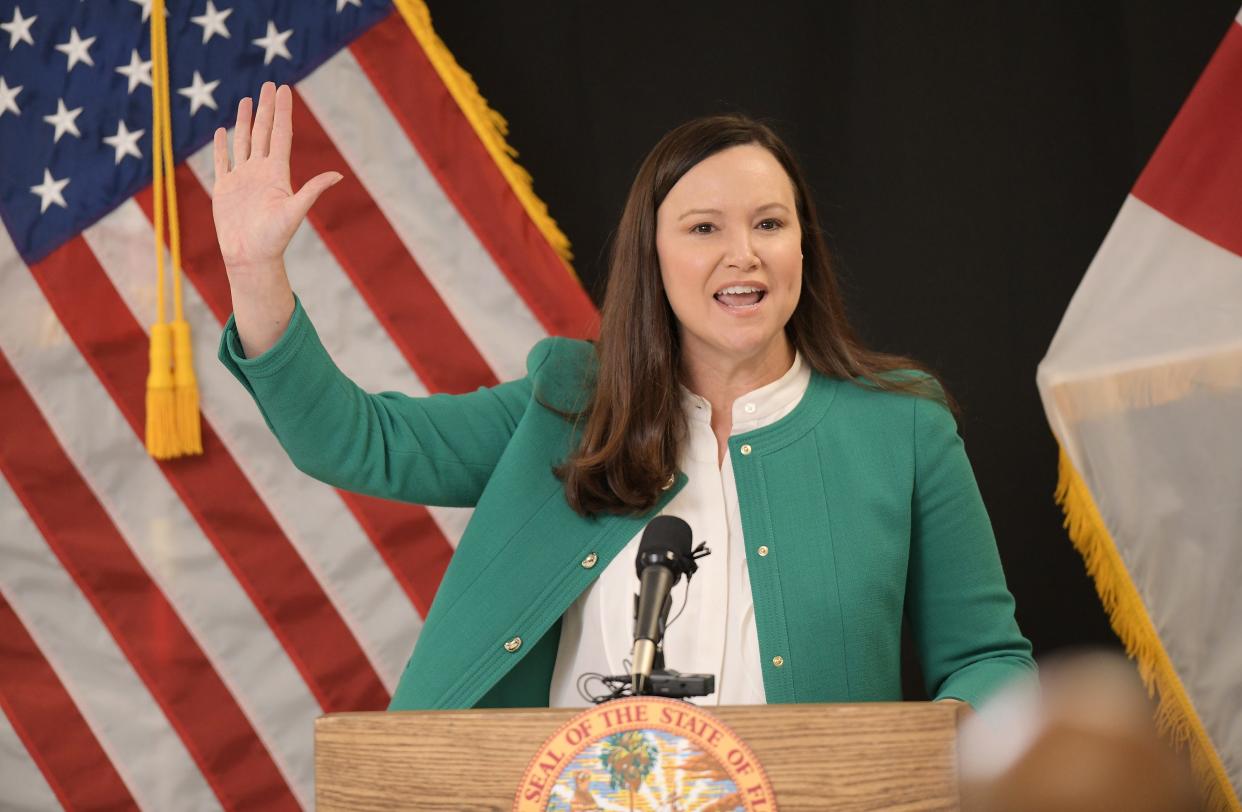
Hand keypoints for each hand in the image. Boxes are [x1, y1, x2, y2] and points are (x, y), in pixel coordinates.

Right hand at [211, 81, 341, 276]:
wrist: (251, 257)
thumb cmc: (274, 238)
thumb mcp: (295, 211)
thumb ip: (313, 191)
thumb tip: (339, 175)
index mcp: (277, 173)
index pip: (280, 134)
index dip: (283, 112)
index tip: (284, 90)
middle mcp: (260, 172)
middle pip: (263, 132)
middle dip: (266, 108)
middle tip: (269, 85)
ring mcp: (242, 179)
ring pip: (244, 142)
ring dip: (244, 122)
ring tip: (247, 101)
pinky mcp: (224, 189)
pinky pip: (222, 162)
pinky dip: (221, 146)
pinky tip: (222, 131)